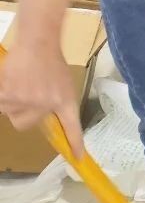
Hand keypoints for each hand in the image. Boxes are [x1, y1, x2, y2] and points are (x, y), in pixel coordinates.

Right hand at [0, 39, 83, 156]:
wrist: (38, 44)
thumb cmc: (51, 61)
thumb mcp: (63, 84)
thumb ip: (56, 102)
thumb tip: (44, 118)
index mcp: (65, 101)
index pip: (72, 127)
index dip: (75, 143)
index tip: (78, 158)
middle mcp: (46, 105)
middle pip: (26, 124)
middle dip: (25, 112)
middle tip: (29, 92)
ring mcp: (26, 101)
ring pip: (11, 113)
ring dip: (12, 101)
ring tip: (21, 82)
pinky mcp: (7, 96)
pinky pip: (1, 104)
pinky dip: (2, 95)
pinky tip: (10, 81)